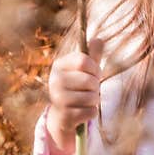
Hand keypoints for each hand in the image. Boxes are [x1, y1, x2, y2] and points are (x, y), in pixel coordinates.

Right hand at [45, 38, 103, 154]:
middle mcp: (55, 80)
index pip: (84, 60)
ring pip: (92, 97)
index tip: (95, 74)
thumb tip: (98, 39)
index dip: (95, 68)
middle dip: (96, 87)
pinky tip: (83, 112)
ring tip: (85, 101)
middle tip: (90, 90)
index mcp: (59, 65)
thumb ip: (92, 55)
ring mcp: (58, 99)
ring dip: (95, 100)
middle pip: (90, 80)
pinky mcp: (64, 115)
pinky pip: (91, 111)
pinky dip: (92, 112)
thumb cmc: (78, 87)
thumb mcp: (84, 70)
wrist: (63, 115)